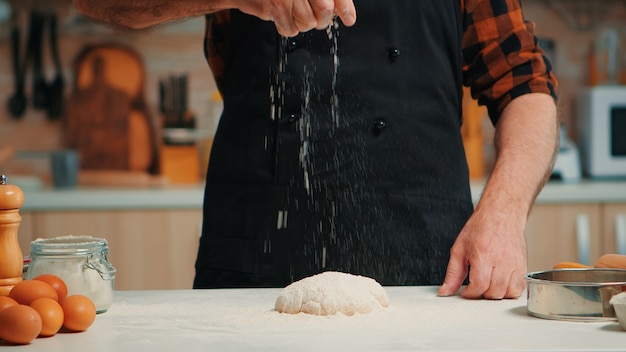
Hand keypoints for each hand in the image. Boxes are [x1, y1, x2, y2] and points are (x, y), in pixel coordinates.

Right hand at [233, 0, 356, 36]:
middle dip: (323, 20)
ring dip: (302, 23)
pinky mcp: (275, 7)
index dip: (344, 7)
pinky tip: (281, 16)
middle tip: (317, 19)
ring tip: (293, 12)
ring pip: (308, 23)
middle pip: (324, 11)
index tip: (349, 19)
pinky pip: (291, 29)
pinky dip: (287, 27)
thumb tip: (346, 14)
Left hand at [438, 208, 527, 299]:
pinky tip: (501, 284)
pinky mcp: (523, 265)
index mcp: (483, 254)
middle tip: (476, 287)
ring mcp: (515, 263)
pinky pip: (520, 287)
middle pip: (493, 292)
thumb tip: (445, 291)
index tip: (466, 292)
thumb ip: (453, 273)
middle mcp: (501, 260)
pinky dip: (510, 291)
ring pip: (508, 292)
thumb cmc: (481, 228)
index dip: (470, 293)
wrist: (501, 214)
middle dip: (482, 294)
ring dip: (496, 294)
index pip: (479, 285)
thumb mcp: (459, 249)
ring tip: (488, 285)